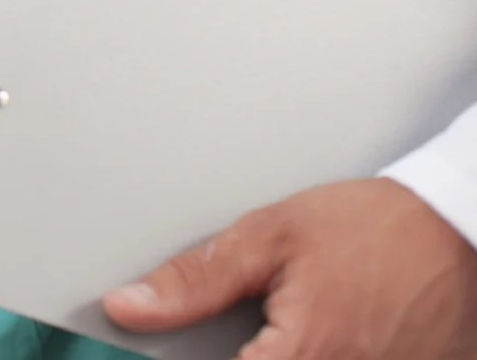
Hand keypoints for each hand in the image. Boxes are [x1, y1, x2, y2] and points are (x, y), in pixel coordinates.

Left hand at [103, 178, 476, 357]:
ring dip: (276, 353)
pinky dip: (313, 353)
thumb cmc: (375, 227)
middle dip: (241, 351)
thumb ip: (197, 281)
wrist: (458, 228)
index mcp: (307, 354)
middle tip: (252, 324)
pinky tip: (306, 335)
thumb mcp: (269, 236)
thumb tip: (131, 307)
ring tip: (285, 322)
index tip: (151, 354)